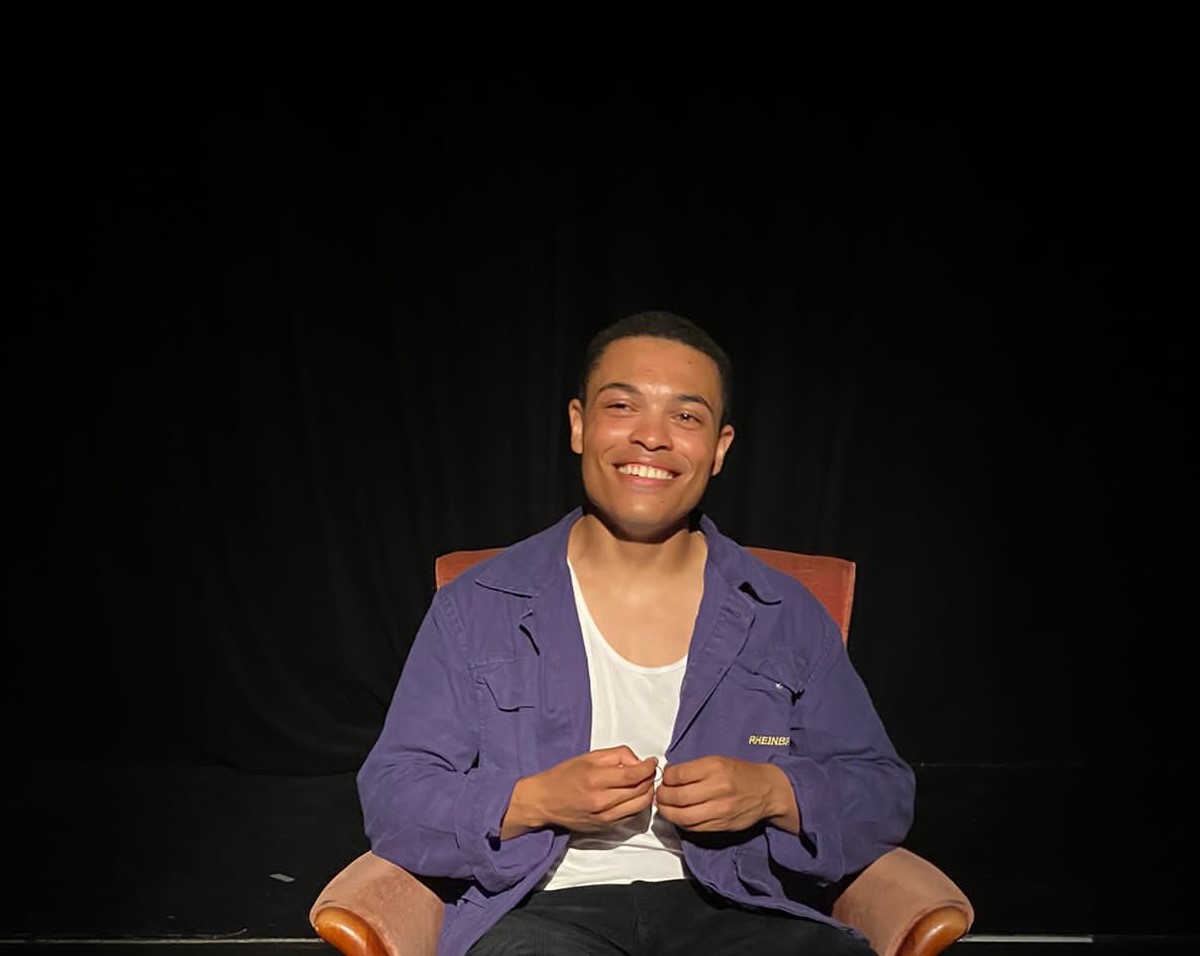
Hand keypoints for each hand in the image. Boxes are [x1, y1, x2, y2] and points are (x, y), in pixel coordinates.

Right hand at [501, 745, 656, 837]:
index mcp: (595, 779)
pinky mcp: (604, 827)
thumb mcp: (588, 757)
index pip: (633, 775)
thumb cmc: (565, 775)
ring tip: (644, 783)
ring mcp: (603, 817)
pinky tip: (634, 795)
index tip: (652, 761)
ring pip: (639, 806)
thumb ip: (616, 756)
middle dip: (649, 779)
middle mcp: (601, 801)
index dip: (648, 768)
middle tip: (649, 771)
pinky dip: (637, 805)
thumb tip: (638, 762)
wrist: (544, 801)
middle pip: (640, 791)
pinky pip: (630, 816)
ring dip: (647, 793)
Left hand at [654, 756, 798, 833]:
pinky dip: (681, 823)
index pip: (678, 775)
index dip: (666, 778)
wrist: (768, 790)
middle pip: (678, 797)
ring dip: (668, 812)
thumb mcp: (718, 760)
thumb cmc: (741, 773)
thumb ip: (694, 769)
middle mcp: (717, 788)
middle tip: (660, 794)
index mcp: (715, 767)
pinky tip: (678, 816)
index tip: (665, 778)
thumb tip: (670, 776)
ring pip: (683, 816)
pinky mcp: (722, 825)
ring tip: (665, 807)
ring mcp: (720, 809)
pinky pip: (694, 828)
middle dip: (663, 796)